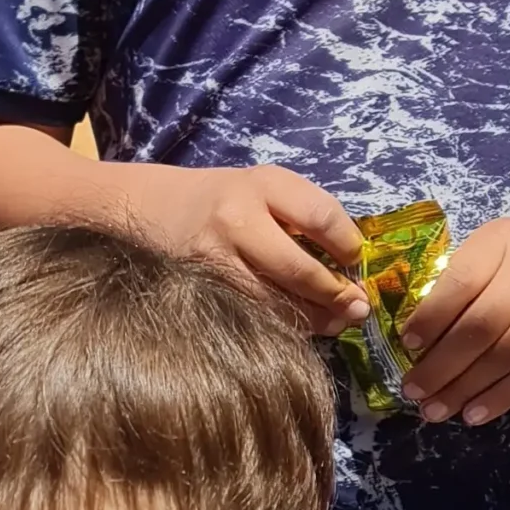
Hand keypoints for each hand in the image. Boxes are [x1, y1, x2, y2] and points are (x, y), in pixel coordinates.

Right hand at [114, 163, 367, 334]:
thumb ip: (303, 215)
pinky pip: (250, 312)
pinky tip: (300, 324)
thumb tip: (349, 261)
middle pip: (298, 269)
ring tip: (336, 323)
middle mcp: (238, 221)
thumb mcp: (264, 187)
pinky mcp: (201, 288)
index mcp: (263, 185)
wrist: (152, 207)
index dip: (347, 246)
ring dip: (311, 317)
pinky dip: (280, 322)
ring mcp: (215, 259)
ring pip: (273, 301)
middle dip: (334, 294)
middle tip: (358, 308)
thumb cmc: (223, 197)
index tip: (356, 262)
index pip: (321, 217)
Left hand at [400, 206, 509, 425]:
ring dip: (465, 388)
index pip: (462, 280)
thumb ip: (465, 275)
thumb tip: (414, 333)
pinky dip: (503, 396)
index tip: (408, 344)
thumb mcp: (504, 242)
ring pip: (507, 353)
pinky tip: (475, 413)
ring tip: (435, 410)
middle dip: (441, 366)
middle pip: (482, 325)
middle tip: (413, 391)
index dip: (432, 316)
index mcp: (504, 239)